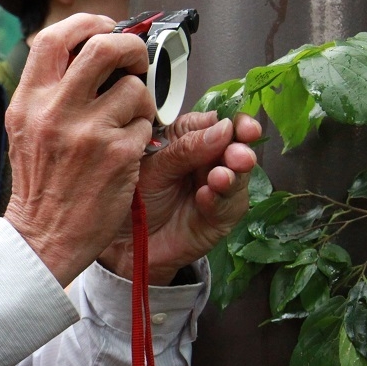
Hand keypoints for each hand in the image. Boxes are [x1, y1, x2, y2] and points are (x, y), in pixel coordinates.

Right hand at [2, 14, 156, 284]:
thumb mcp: (25, 129)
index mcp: (29, 101)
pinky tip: (127, 151)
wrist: (42, 236)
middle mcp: (55, 111)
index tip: (104, 27)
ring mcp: (88, 132)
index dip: (87, 23)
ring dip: (140, 101)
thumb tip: (85, 50)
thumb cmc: (40, 184)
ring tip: (127, 123)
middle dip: (130, 48)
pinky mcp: (118, 154)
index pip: (55, 37)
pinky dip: (143, 133)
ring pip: (134, 88)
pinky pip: (146, 124)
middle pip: (104, 47)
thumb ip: (48, 91)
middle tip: (135, 62)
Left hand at [97, 111, 261, 282]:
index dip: (234, 123)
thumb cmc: (134, 199)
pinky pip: (228, 206)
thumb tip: (223, 128)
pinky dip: (219, 200)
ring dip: (232, 175)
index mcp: (188, 140)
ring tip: (219, 177)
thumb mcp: (152, 168)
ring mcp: (218, 189)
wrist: (124, 242)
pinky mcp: (221, 217)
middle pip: (235, 148)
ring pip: (238, 176)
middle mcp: (208, 161)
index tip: (242, 127)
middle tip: (236, 155)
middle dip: (239, 150)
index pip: (217, 124)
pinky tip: (206, 197)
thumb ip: (184, 149)